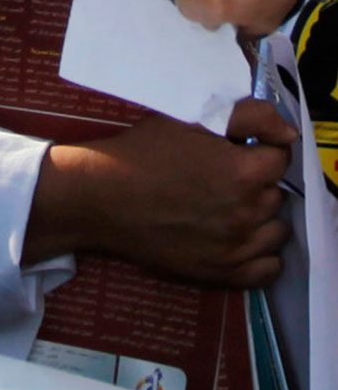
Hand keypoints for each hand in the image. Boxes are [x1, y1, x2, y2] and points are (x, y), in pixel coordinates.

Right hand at [29, 99, 293, 288]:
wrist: (100, 196)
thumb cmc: (142, 152)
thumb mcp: (191, 118)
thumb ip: (249, 117)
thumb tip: (289, 134)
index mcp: (243, 172)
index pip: (280, 157)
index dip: (259, 149)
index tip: (236, 150)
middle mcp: (246, 213)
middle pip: (277, 193)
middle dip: (258, 182)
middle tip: (224, 176)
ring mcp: (236, 247)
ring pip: (276, 229)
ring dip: (261, 216)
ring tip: (230, 206)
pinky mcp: (221, 272)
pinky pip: (268, 269)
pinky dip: (262, 254)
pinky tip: (240, 239)